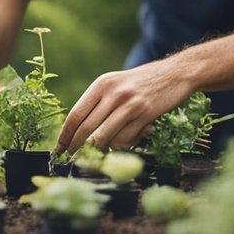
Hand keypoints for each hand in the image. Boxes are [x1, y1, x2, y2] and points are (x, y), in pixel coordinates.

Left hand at [53, 60, 194, 155]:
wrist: (175, 73)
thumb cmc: (141, 82)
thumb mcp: (116, 84)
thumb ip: (99, 104)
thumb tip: (79, 133)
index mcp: (102, 84)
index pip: (75, 114)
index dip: (65, 136)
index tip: (58, 149)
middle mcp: (113, 93)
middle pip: (86, 129)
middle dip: (76, 149)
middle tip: (73, 159)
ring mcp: (130, 104)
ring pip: (104, 138)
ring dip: (99, 151)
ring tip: (100, 154)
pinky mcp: (146, 115)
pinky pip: (126, 140)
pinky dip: (123, 146)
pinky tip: (129, 139)